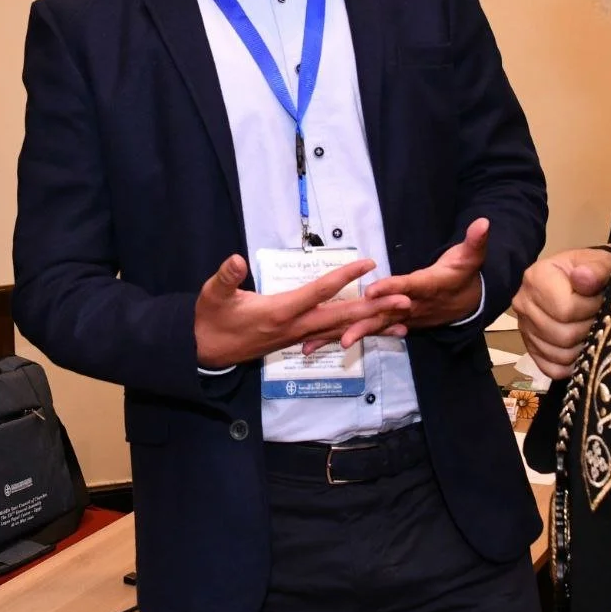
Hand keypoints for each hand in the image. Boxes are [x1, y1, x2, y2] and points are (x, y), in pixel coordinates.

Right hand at [194, 254, 410, 368]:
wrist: (205, 352)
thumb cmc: (210, 320)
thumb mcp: (213, 296)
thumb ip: (225, 278)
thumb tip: (236, 259)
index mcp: (280, 311)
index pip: (319, 291)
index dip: (344, 277)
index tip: (368, 263)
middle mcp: (296, 326)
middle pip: (342, 316)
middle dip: (375, 308)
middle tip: (405, 300)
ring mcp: (299, 336)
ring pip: (342, 329)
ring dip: (372, 324)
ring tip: (403, 319)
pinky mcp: (298, 340)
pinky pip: (333, 336)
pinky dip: (355, 332)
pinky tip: (374, 332)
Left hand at [336, 218, 491, 346]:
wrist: (469, 302)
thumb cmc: (463, 274)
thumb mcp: (472, 256)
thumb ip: (475, 240)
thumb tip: (484, 222)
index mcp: (430, 286)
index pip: (409, 287)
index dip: (392, 288)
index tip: (372, 290)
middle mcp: (416, 304)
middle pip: (389, 313)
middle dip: (368, 323)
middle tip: (345, 335)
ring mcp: (407, 316)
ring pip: (381, 324)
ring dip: (360, 332)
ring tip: (339, 342)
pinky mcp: (401, 321)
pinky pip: (380, 328)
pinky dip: (362, 334)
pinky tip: (340, 341)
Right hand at [513, 247, 610, 379]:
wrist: (576, 278)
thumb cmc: (589, 270)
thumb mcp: (598, 262)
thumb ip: (594, 269)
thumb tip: (583, 278)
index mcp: (537, 278)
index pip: (565, 310)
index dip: (590, 309)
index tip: (600, 300)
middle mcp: (523, 303)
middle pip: (562, 335)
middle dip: (588, 329)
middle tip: (598, 318)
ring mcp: (524, 328)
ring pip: (558, 355)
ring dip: (582, 348)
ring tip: (591, 330)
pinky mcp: (529, 348)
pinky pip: (551, 368)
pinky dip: (569, 364)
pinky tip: (580, 348)